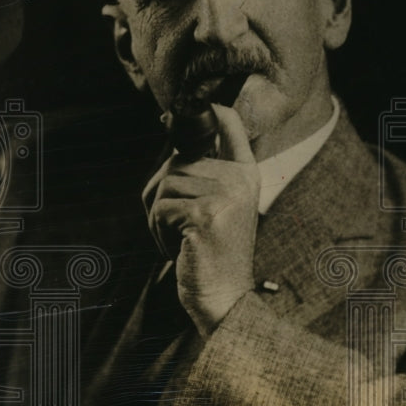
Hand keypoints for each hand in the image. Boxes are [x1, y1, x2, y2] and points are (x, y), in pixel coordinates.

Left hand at [143, 104, 259, 336]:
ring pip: (165, 186)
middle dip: (162, 194)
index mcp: (246, 172)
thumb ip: (200, 171)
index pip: (228, 123)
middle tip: (177, 226)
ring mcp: (226, 195)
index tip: (177, 110)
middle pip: (177, 162)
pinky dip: (158, 233)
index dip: (207, 108)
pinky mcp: (207, 214)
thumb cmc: (210, 253)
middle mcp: (241, 178)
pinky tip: (179, 249)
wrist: (224, 297)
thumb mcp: (214, 205)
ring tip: (180, 240)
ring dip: (158, 218)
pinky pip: (160, 209)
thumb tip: (168, 127)